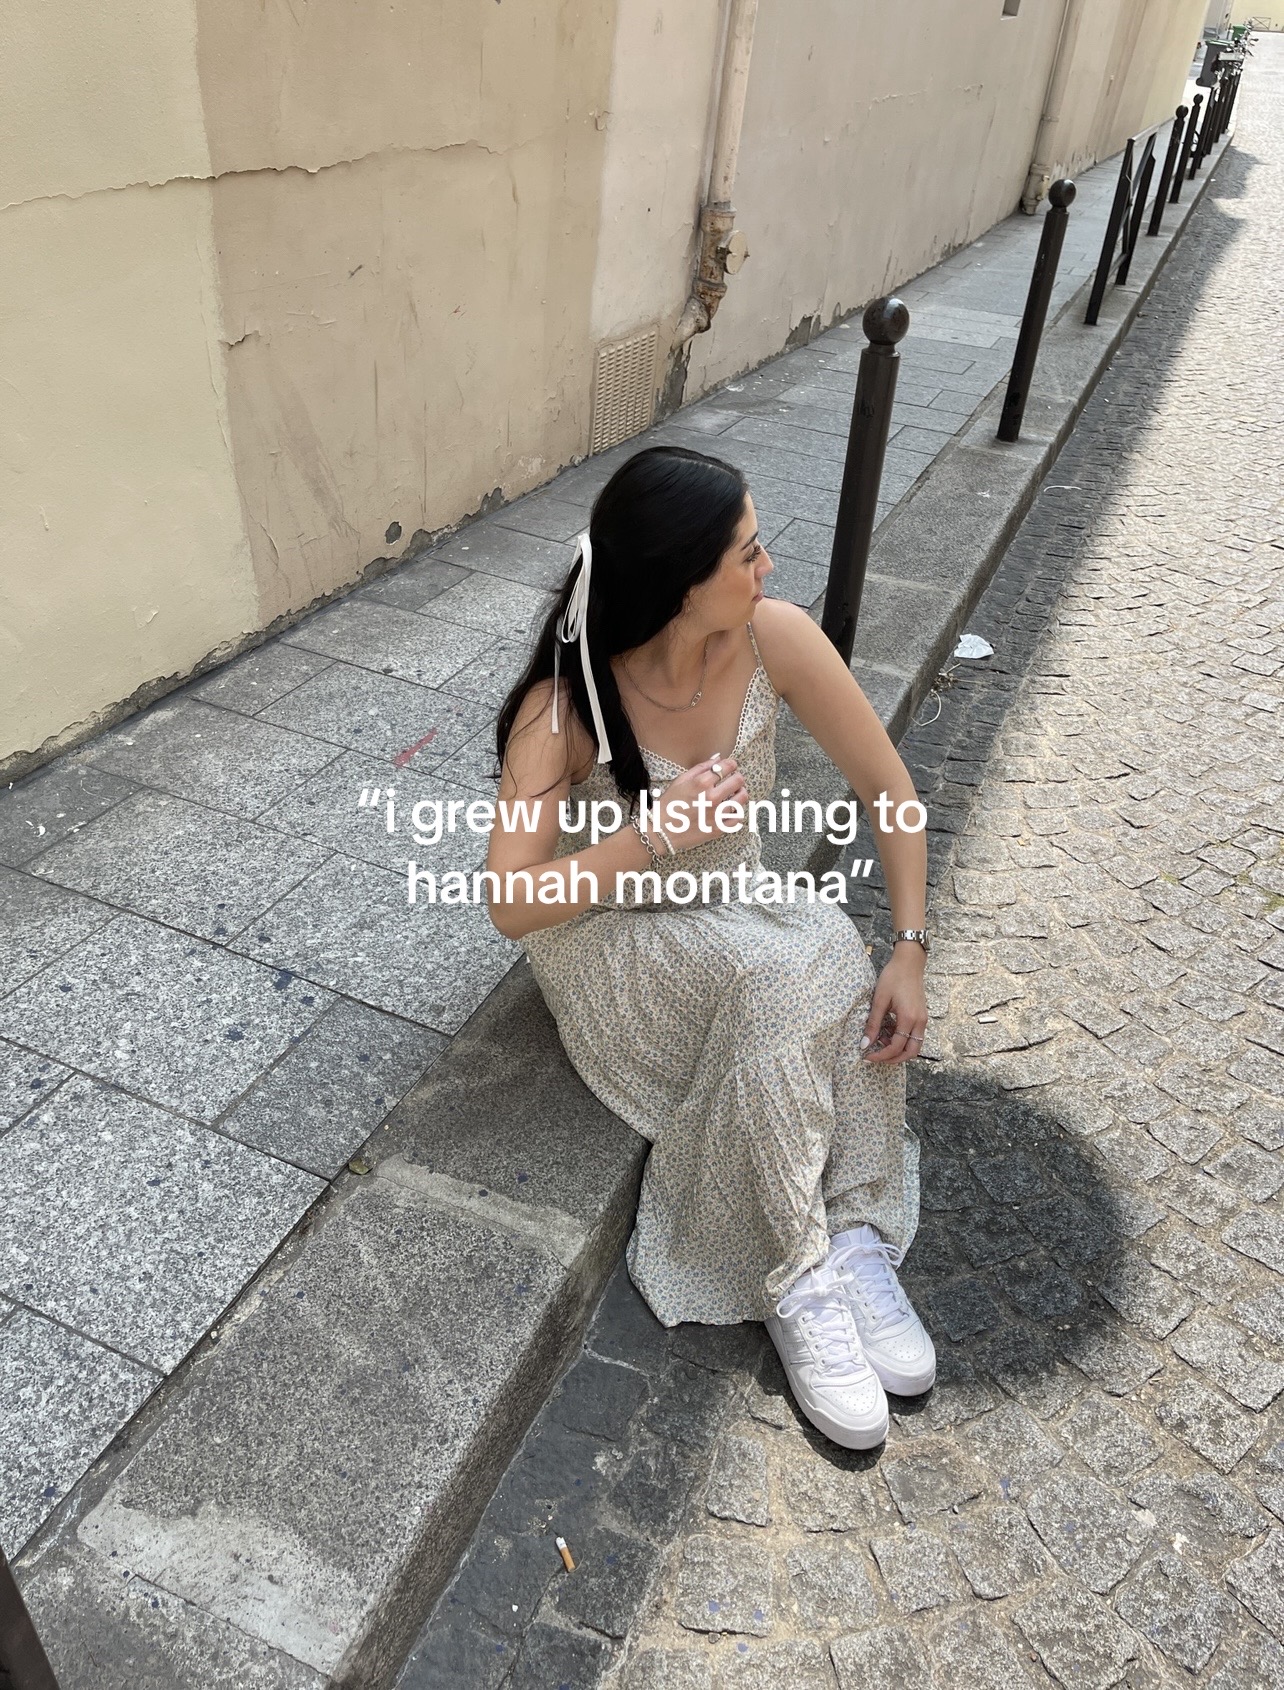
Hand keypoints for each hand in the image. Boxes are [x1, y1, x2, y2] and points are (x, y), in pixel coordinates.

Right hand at [656, 754, 748, 852]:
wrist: (662, 831)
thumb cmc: (669, 804)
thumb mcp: (681, 780)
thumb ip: (701, 767)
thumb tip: (718, 758)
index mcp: (702, 783)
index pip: (727, 767)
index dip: (732, 764)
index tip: (732, 766)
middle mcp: (712, 797)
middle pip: (738, 781)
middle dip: (738, 777)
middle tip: (734, 779)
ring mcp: (717, 814)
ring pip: (742, 799)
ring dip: (740, 793)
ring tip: (735, 794)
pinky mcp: (719, 829)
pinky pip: (738, 818)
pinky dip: (737, 812)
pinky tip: (731, 810)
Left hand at [861, 944, 927, 1063]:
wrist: (909, 962)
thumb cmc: (893, 977)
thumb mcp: (879, 1000)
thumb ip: (873, 1023)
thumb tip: (865, 1044)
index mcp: (908, 1018)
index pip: (896, 1046)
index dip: (881, 1055)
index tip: (867, 1056)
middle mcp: (920, 1022)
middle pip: (911, 1053)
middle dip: (893, 1059)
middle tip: (876, 1058)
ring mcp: (923, 1019)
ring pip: (915, 1046)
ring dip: (899, 1051)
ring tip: (881, 1045)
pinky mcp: (922, 1016)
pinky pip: (915, 1037)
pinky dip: (903, 1041)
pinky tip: (888, 1035)